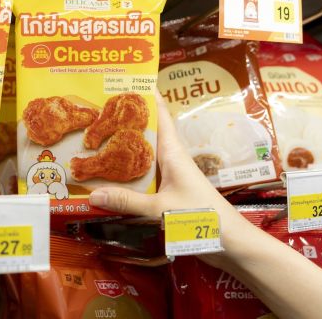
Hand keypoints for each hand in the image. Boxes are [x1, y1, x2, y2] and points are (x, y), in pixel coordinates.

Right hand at [88, 91, 251, 261]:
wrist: (229, 241)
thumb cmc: (201, 216)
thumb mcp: (161, 209)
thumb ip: (127, 202)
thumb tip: (92, 194)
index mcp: (172, 151)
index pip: (160, 113)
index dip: (145, 95)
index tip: (124, 80)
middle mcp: (170, 158)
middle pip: (145, 133)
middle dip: (123, 122)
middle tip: (95, 112)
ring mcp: (169, 175)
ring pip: (141, 155)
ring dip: (122, 149)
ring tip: (94, 141)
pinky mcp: (168, 192)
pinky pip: (142, 177)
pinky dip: (126, 174)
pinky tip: (109, 178)